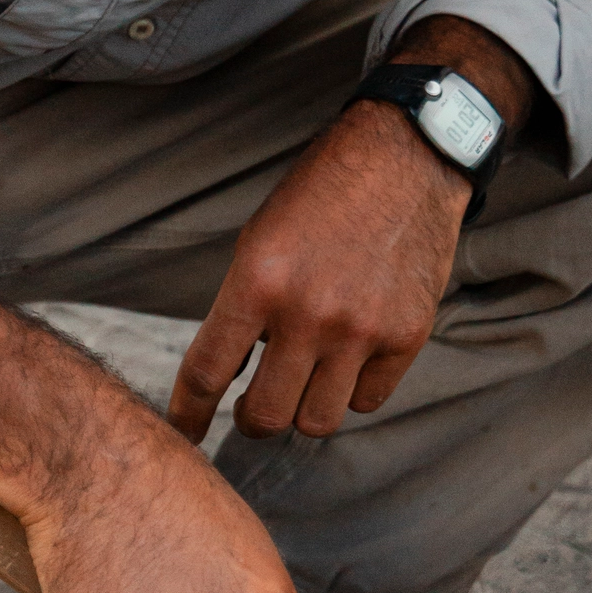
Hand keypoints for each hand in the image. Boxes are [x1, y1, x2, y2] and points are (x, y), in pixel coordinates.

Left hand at [168, 96, 467, 442]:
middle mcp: (308, 312)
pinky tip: (348, 363)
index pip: (207, 373)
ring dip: (303, 410)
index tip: (184, 434)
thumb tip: (227, 375)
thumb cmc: (321, 195)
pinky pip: (367, 401)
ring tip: (303, 383)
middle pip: (265, 417)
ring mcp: (362, 329)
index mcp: (259, 281)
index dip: (188, 414)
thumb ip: (243, 307)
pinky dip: (351, 391)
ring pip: (317, 421)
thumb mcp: (261, 240)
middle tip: (254, 406)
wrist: (403, 158)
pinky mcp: (406, 336)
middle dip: (252, 419)